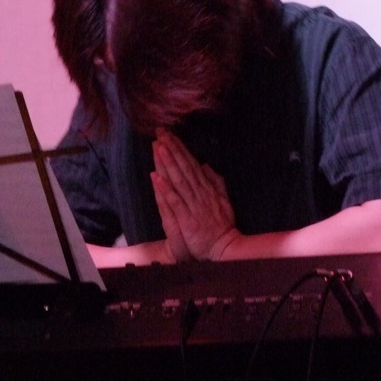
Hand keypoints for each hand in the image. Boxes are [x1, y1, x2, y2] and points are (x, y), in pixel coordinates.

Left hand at [151, 129, 240, 260]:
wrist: (225, 247)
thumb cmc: (222, 225)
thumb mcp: (223, 199)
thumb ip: (215, 181)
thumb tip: (206, 164)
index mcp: (207, 188)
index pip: (191, 164)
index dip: (179, 148)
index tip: (169, 134)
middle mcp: (200, 193)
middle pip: (184, 167)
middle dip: (172, 149)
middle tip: (160, 132)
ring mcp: (193, 205)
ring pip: (179, 180)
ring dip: (168, 163)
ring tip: (158, 147)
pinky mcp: (187, 218)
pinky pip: (175, 201)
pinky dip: (166, 189)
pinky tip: (155, 177)